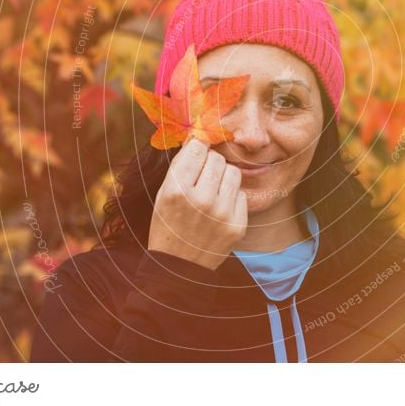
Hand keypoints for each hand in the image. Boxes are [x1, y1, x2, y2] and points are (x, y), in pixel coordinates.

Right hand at [147, 136, 247, 269]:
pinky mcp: (238, 225)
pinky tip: (219, 211)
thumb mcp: (163, 194)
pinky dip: (231, 198)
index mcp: (176, 190)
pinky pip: (241, 194)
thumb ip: (181, 166)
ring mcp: (222, 214)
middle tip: (201, 180)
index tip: (196, 156)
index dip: (197, 150)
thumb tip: (200, 136)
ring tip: (211, 194)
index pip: (197, 148)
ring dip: (223, 178)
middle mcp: (201, 200)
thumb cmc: (168, 226)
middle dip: (210, 165)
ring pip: (233, 172)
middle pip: (217, 159)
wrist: (178, 269)